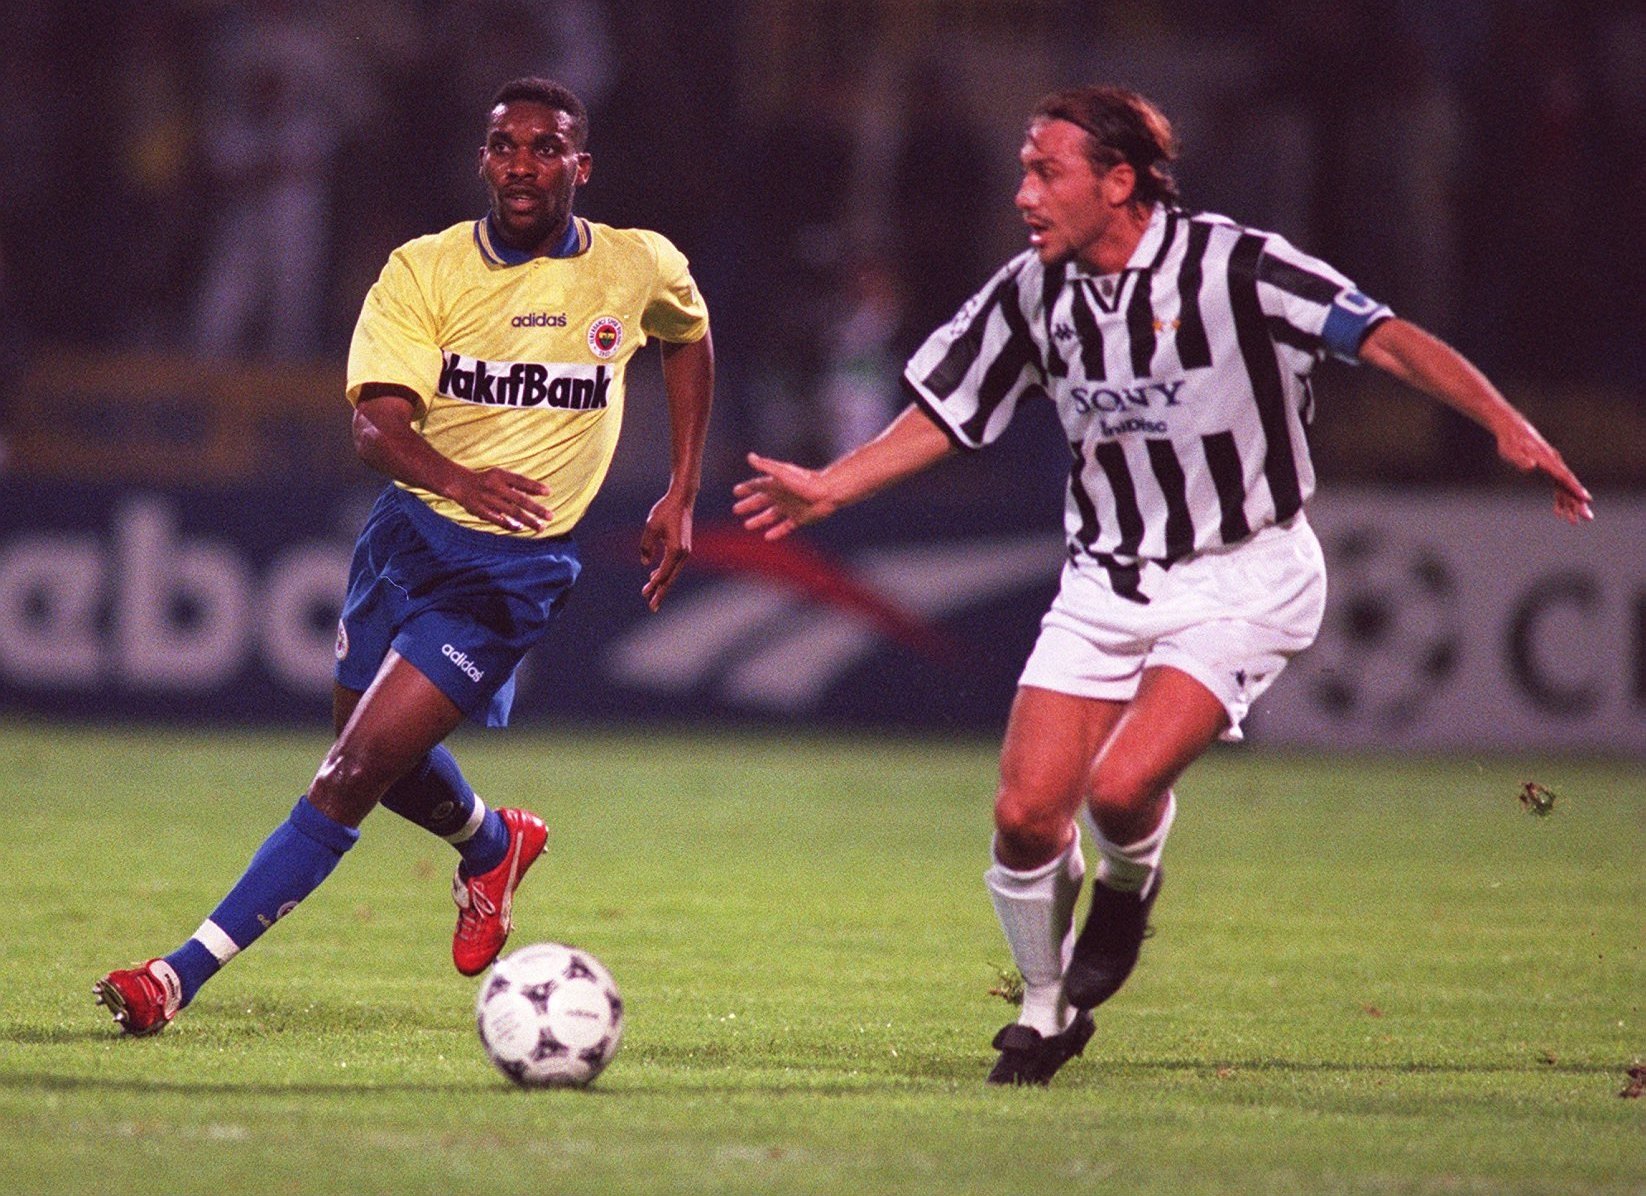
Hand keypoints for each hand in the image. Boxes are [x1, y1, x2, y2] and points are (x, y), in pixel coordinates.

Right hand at [450, 467, 551, 531]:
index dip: (534, 486)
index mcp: (499, 475)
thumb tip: (539, 492)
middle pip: (519, 499)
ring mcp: (488, 500)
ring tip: (541, 527)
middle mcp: (494, 487)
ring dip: (528, 521)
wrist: (458, 484)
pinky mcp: (481, 511)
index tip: (549, 492)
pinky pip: (498, 520)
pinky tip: (520, 528)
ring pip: (512, 512)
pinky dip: (510, 525)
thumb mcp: (500, 475)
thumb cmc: (487, 480)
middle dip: (536, 509)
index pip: (520, 481)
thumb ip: (517, 484)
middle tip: (551, 516)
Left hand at [640, 488, 692, 610]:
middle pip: (670, 578)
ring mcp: (685, 552)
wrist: (682, 499)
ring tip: (650, 595)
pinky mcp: (684, 548)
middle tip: (652, 607)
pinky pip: (673, 566)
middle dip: (660, 592)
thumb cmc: (665, 511)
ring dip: (662, 584)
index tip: (645, 595)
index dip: (654, 585)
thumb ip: (646, 546)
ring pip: (672, 573)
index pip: (663, 573)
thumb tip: (645, 563)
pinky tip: (654, 576)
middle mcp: (683, 554)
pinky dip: (665, 573)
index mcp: (676, 551)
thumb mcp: (650, 527)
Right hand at [731, 453, 838, 540]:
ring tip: (747, 526)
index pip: (757, 486)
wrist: (827, 492)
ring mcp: (790, 508)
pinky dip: (776, 532)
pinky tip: (767, 537)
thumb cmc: (804, 481)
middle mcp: (782, 495)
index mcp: (776, 484)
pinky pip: (785, 527)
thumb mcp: (782, 473)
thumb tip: (749, 457)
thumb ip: (766, 466)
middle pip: (761, 501)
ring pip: (771, 515)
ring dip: (759, 520)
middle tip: (736, 510)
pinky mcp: (799, 518)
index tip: (736, 491)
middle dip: (749, 505)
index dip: (747, 488)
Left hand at [1494, 416, 1593, 525]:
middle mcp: (1554, 463)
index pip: (1564, 476)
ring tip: (1573, 521)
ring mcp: (1553, 467)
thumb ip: (1520, 459)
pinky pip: (1558, 487)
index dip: (1575, 488)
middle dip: (1578, 502)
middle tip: (1587, 518)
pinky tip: (1559, 512)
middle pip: (1569, 485)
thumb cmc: (1511, 442)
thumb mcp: (1511, 451)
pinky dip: (1560, 499)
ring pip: (1565, 488)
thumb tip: (1531, 466)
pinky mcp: (1549, 470)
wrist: (1513, 431)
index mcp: (1548, 460)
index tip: (1586, 499)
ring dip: (1571, 505)